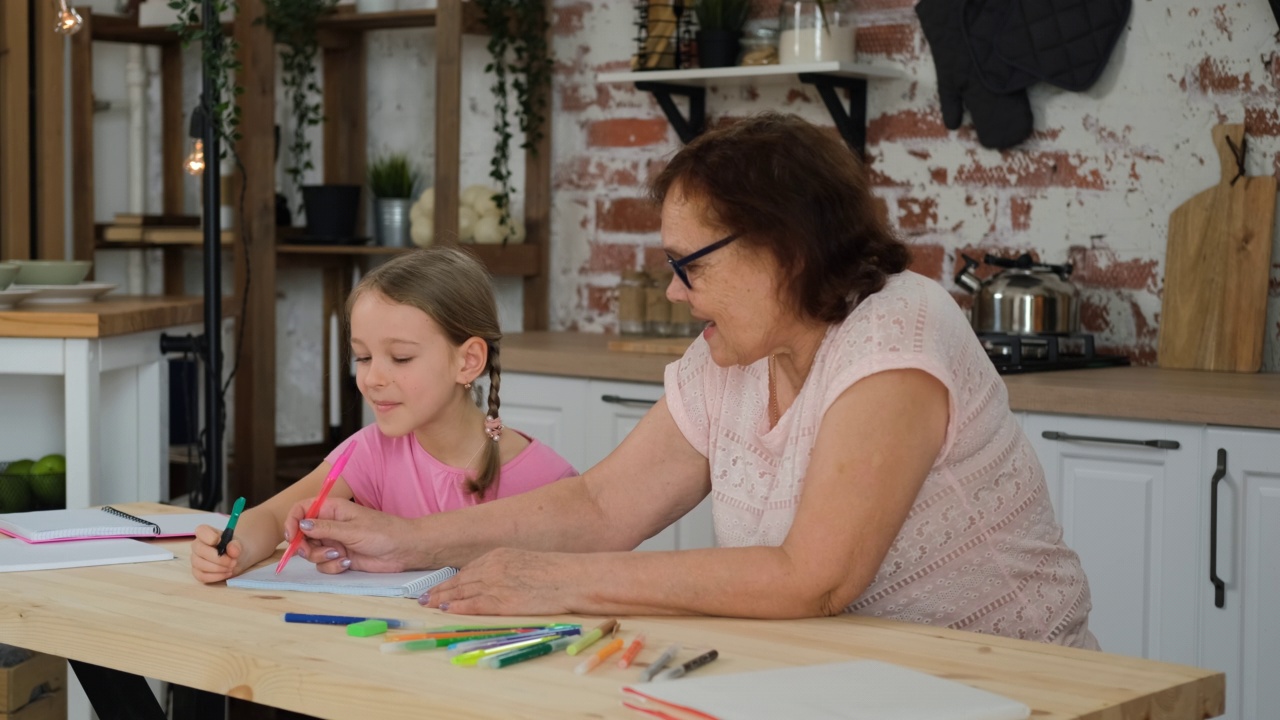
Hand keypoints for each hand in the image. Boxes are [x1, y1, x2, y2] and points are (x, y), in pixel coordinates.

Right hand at [189, 524, 245, 583]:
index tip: (221, 541)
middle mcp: (197, 545)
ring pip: (200, 565)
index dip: (210, 537)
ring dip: (219, 568)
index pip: (201, 531)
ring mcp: (195, 559)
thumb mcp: (239, 544)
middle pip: (200, 550)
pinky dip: (216, 576)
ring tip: (231, 567)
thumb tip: (232, 550)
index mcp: (205, 533)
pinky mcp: (197, 572)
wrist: (236, 559)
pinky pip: (202, 576)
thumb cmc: (233, 548)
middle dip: (219, 558)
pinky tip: (226, 573)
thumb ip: (236, 545)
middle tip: (233, 562)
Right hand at [287, 498, 420, 573]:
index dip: (291, 521)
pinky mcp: (339, 557)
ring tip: (340, 555)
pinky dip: (332, 566)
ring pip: (311, 553)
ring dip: (321, 557)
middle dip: (305, 546)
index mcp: (332, 508)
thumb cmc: (383, 532)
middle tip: (311, 552)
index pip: (302, 509)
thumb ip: (325, 529)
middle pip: (302, 535)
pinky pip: (323, 565)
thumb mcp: (352, 529)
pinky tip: (347, 563)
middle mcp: (330, 524)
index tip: (290, 537)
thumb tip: (302, 525)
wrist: (403, 550)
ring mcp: (334, 542)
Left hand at [419, 547, 575, 615]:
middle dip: (439, 590)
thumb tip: (500, 582)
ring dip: (442, 599)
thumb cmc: (556, 572)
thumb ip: (507, 570)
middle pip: (458, 581)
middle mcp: (492, 567)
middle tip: (423, 598)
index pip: (467, 570)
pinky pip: (472, 604)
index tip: (438, 588)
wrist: (570, 578)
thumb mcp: (526, 563)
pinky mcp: (500, 600)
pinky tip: (446, 610)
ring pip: (460, 592)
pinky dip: (457, 607)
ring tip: (428, 605)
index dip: (450, 581)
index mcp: (498, 556)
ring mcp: (495, 583)